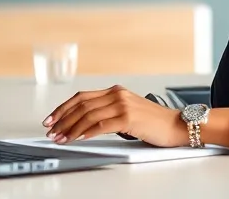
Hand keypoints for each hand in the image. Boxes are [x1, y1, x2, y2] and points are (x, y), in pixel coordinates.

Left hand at [42, 85, 185, 147]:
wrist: (177, 125)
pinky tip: (79, 138)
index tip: (51, 119)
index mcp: (115, 91)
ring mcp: (123, 105)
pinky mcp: (129, 118)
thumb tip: (83, 124)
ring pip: (88, 115)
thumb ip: (108, 112)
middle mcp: (117, 95)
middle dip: (62, 119)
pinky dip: (87, 132)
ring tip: (62, 138)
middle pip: (81, 105)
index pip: (81, 97)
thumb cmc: (154, 122)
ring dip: (71, 128)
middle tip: (51, 131)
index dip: (63, 108)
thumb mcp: (128, 111)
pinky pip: (102, 125)